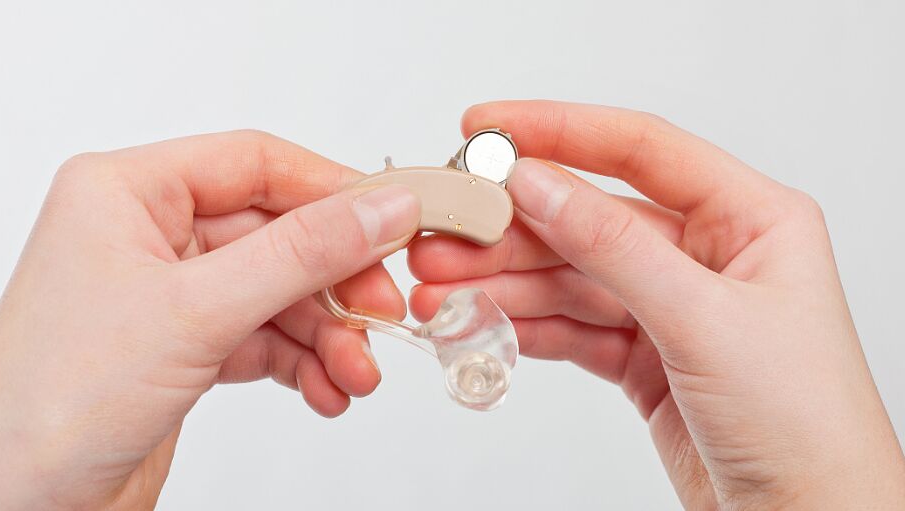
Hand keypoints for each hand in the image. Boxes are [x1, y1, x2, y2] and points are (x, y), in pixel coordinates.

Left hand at [0, 131, 420, 508]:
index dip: (332, 191)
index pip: (255, 164)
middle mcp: (147, 234)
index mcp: (127, 191)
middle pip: (276, 234)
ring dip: (325, 334)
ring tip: (353, 373)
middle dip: (333, 283)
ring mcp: (167, 293)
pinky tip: (324, 390)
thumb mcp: (196, 311)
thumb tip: (382, 207)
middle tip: (381, 313)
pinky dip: (301, 363)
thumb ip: (301, 254)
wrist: (12, 503)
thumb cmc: (52, 400)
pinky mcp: (182, 346)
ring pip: (277, 292)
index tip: (394, 221)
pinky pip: (263, 337)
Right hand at [408, 101, 904, 508]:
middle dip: (512, 228)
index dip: (558, 131)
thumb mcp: (703, 318)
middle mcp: (709, 254)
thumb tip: (537, 185)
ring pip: (571, 277)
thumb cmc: (804, 423)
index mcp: (750, 218)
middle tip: (445, 233)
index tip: (490, 128)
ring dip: (504, 283)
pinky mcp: (646, 357)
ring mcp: (673, 307)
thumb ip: (612, 246)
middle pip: (589, 219)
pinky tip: (481, 324)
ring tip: (443, 288)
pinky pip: (572, 327)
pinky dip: (525, 327)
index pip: (640, 149)